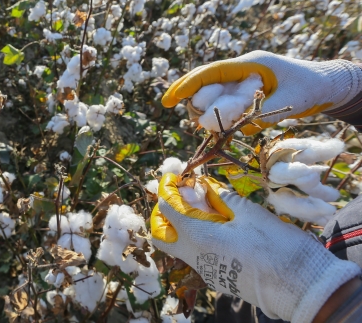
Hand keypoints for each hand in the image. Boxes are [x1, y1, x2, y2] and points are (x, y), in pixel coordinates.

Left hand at [151, 173, 360, 322]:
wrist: (304, 289)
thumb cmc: (279, 246)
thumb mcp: (250, 214)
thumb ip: (222, 199)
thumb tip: (206, 187)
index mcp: (200, 237)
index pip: (168, 209)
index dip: (167, 190)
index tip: (172, 176)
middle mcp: (196, 257)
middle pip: (162, 236)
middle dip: (164, 215)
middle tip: (180, 198)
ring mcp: (207, 272)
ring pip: (179, 248)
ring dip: (182, 227)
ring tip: (204, 209)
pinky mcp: (219, 280)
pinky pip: (197, 257)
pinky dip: (198, 240)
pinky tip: (217, 228)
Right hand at [161, 51, 361, 133]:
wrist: (326, 86)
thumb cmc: (311, 86)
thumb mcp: (292, 99)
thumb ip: (266, 113)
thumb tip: (242, 129)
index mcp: (249, 65)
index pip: (211, 73)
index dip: (188, 84)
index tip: (169, 100)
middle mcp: (240, 73)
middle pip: (205, 86)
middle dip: (195, 104)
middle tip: (198, 124)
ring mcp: (240, 85)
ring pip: (212, 99)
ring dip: (209, 115)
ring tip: (212, 129)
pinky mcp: (243, 97)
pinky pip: (225, 109)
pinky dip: (223, 120)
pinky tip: (229, 128)